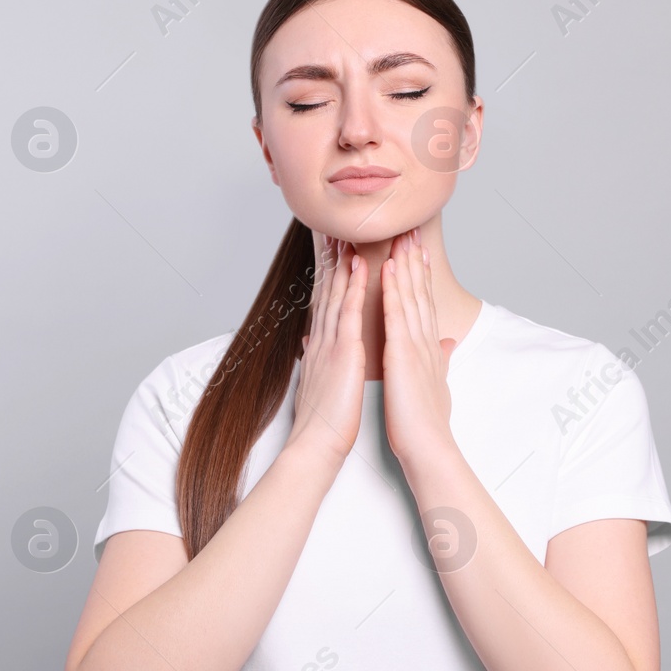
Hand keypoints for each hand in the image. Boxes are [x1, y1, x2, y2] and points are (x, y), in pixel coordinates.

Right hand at [284, 229, 367, 470]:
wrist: (317, 445)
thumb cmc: (325, 420)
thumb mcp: (321, 382)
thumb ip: (317, 360)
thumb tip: (311, 346)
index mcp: (322, 345)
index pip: (326, 300)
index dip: (330, 272)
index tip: (333, 246)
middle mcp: (323, 338)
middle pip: (326, 288)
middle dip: (330, 257)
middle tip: (333, 224)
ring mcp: (331, 342)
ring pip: (335, 292)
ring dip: (341, 260)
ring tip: (345, 230)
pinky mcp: (343, 352)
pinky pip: (347, 311)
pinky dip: (352, 286)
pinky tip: (359, 264)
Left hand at [380, 225, 457, 467]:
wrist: (427, 446)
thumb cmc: (425, 421)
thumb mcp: (435, 384)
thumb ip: (439, 360)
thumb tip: (447, 344)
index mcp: (428, 347)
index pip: (424, 304)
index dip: (420, 276)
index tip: (417, 251)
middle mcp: (425, 341)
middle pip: (420, 292)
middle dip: (415, 260)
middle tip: (412, 230)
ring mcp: (416, 345)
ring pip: (411, 295)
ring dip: (406, 264)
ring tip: (403, 236)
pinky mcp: (403, 353)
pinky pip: (397, 314)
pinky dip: (393, 288)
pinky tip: (388, 267)